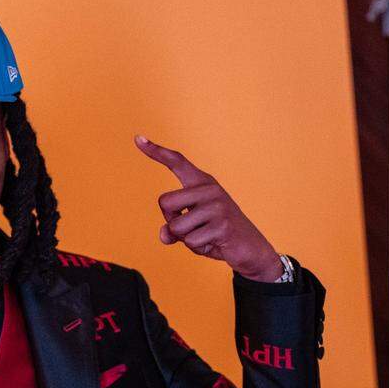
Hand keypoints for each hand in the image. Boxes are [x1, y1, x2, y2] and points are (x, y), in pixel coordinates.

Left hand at [134, 134, 282, 280]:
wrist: (251, 249)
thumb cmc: (217, 235)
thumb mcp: (191, 230)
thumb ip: (173, 229)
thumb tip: (164, 234)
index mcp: (202, 183)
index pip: (177, 162)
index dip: (156, 151)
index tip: (138, 138)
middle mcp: (210, 189)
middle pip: (164, 202)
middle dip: (171, 220)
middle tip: (191, 227)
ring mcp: (217, 206)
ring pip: (176, 226)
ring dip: (185, 238)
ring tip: (205, 236)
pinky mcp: (222, 225)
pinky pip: (191, 242)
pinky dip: (198, 248)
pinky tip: (214, 243)